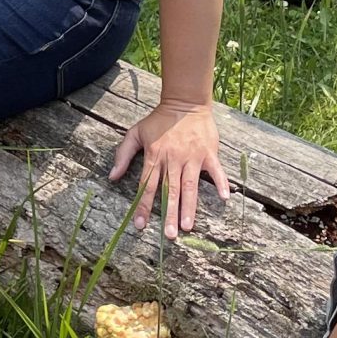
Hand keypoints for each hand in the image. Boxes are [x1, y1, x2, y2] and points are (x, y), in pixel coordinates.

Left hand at [110, 99, 228, 232]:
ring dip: (189, 206)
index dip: (144, 206)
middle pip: (170, 191)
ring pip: (190, 185)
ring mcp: (192, 157)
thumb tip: (112, 177)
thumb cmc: (158, 120)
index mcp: (155, 156)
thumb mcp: (135, 133)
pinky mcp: (209, 153)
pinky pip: (216, 170)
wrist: (185, 102)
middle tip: (169, 235)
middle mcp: (173, 159)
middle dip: (169, 214)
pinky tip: (224, 198)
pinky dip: (221, 182)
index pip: (147, 186)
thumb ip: (123, 155)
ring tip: (188, 226)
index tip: (141, 225)